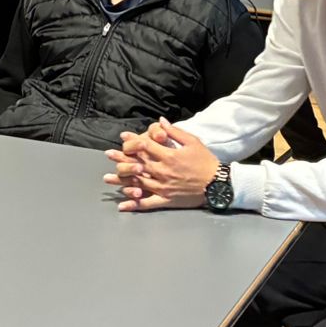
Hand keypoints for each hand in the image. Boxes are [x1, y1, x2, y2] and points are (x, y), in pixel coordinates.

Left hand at [105, 121, 219, 211]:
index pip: (145, 146)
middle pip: (137, 164)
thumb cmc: (206, 161)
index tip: (123, 137)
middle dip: (121, 158)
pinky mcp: (166, 200)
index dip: (133, 140)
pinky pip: (147, 203)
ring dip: (121, 180)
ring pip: (138, 183)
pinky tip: (122, 205)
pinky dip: (134, 204)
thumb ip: (175, 132)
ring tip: (107, 177)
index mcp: (169, 156)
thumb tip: (161, 122)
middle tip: (108, 154)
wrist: (217, 184)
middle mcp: (163, 172)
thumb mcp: (193, 142)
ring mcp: (163, 187)